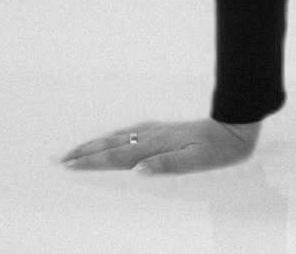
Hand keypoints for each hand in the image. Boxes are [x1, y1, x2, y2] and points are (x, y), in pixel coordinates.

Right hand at [59, 116, 260, 175]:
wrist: (235, 126)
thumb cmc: (217, 149)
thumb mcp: (195, 161)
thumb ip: (166, 165)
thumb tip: (138, 170)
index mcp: (156, 147)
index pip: (117, 156)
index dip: (92, 161)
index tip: (69, 164)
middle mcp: (153, 136)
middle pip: (112, 145)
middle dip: (85, 152)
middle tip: (59, 158)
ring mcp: (158, 131)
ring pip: (120, 137)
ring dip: (96, 143)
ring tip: (77, 150)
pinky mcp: (164, 129)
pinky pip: (131, 132)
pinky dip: (114, 137)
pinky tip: (113, 138)